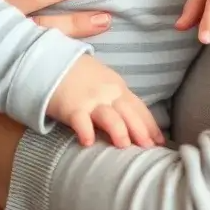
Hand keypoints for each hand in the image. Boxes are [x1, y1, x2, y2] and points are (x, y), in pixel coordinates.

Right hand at [47, 54, 164, 148]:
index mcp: (117, 86)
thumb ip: (117, 92)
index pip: (138, 107)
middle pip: (129, 113)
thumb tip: (131, 106)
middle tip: (150, 150)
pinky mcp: (71, 106)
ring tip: (124, 147)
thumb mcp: (103, 77)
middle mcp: (107, 93)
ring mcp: (89, 99)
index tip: (160, 141)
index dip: (150, 124)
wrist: (50, 59)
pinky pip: (79, 120)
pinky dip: (84, 130)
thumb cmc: (77, 72)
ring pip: (109, 117)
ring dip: (118, 131)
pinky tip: (88, 143)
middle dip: (141, 131)